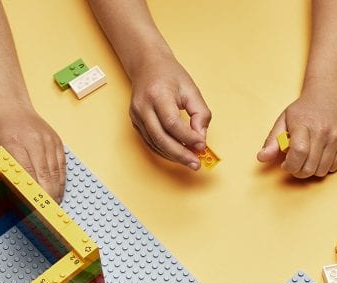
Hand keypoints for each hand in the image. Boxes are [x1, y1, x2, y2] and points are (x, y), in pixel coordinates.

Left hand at [0, 105, 65, 200]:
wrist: (11, 107)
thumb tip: (4, 195)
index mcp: (14, 143)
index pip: (28, 174)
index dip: (33, 194)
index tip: (33, 209)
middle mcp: (34, 141)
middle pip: (45, 176)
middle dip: (47, 198)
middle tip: (45, 214)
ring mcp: (48, 141)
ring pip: (56, 173)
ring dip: (55, 192)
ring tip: (52, 206)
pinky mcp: (57, 141)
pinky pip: (62, 166)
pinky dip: (60, 181)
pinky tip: (57, 193)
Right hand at [128, 54, 210, 169]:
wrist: (147, 65)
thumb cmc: (169, 75)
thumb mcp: (191, 89)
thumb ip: (200, 113)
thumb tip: (201, 137)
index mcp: (158, 94)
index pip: (172, 123)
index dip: (188, 137)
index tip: (201, 145)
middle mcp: (143, 106)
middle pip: (161, 138)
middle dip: (180, 154)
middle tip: (195, 163)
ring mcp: (136, 116)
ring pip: (155, 143)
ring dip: (173, 155)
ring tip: (189, 161)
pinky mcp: (135, 122)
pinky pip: (150, 142)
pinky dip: (164, 151)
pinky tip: (177, 154)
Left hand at [257, 85, 336, 178]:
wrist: (330, 93)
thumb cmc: (304, 109)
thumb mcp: (284, 119)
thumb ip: (272, 140)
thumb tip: (261, 158)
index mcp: (304, 124)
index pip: (298, 154)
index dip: (290, 166)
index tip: (286, 164)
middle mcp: (323, 131)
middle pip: (309, 168)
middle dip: (298, 171)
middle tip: (296, 163)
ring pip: (322, 171)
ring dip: (312, 170)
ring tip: (309, 158)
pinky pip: (335, 167)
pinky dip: (326, 166)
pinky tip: (322, 155)